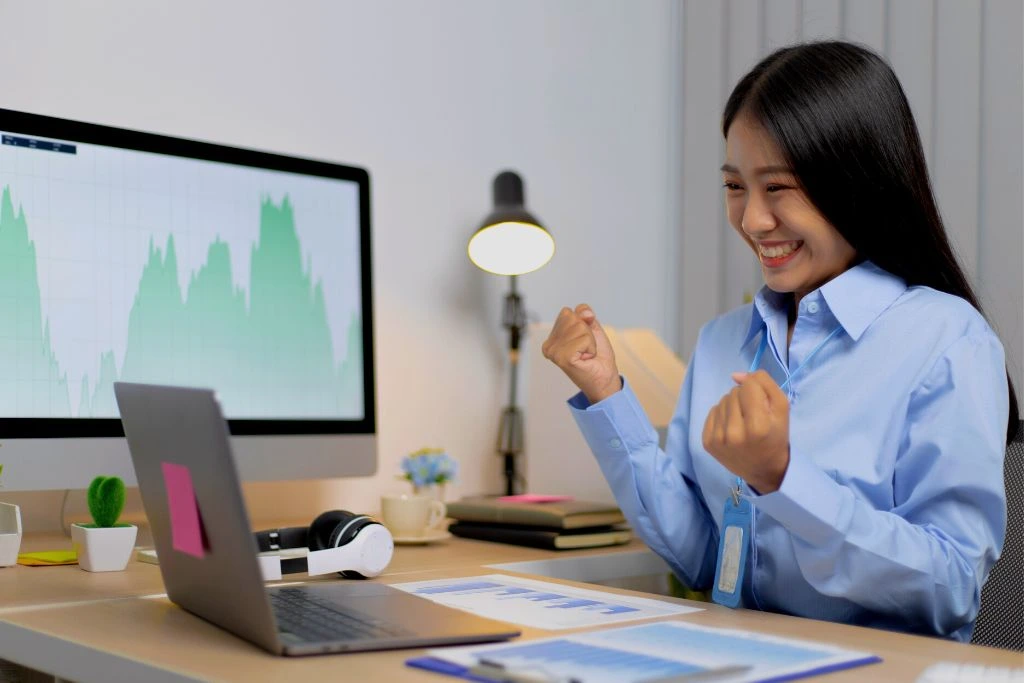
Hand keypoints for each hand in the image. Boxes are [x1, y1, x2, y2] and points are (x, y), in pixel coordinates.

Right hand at [541, 304, 621, 403]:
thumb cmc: (597, 355)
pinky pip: (584, 338)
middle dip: (586, 331)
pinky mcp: (563, 358)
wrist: (604, 376)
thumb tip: (584, 313)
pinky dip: (591, 348)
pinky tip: (586, 359)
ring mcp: (554, 351)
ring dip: (590, 340)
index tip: (583, 341)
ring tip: (586, 354)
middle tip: (585, 348)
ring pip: (579, 326)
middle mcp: (549, 344)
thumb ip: (584, 313)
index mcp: (552, 337)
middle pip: (572, 317)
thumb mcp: (591, 327)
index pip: (567, 312)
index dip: (583, 323)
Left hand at [701, 370, 789, 492]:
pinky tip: (731, 428)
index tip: (762, 405)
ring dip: (733, 407)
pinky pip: (712, 412)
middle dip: (745, 399)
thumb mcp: (781, 408)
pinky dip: (722, 416)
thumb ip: (764, 383)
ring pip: (722, 401)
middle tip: (753, 416)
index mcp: (758, 426)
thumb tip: (736, 375)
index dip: (757, 391)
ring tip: (743, 422)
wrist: (764, 470)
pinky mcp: (707, 442)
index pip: (749, 386)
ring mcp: (718, 439)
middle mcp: (735, 433)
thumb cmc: (775, 436)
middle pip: (734, 392)